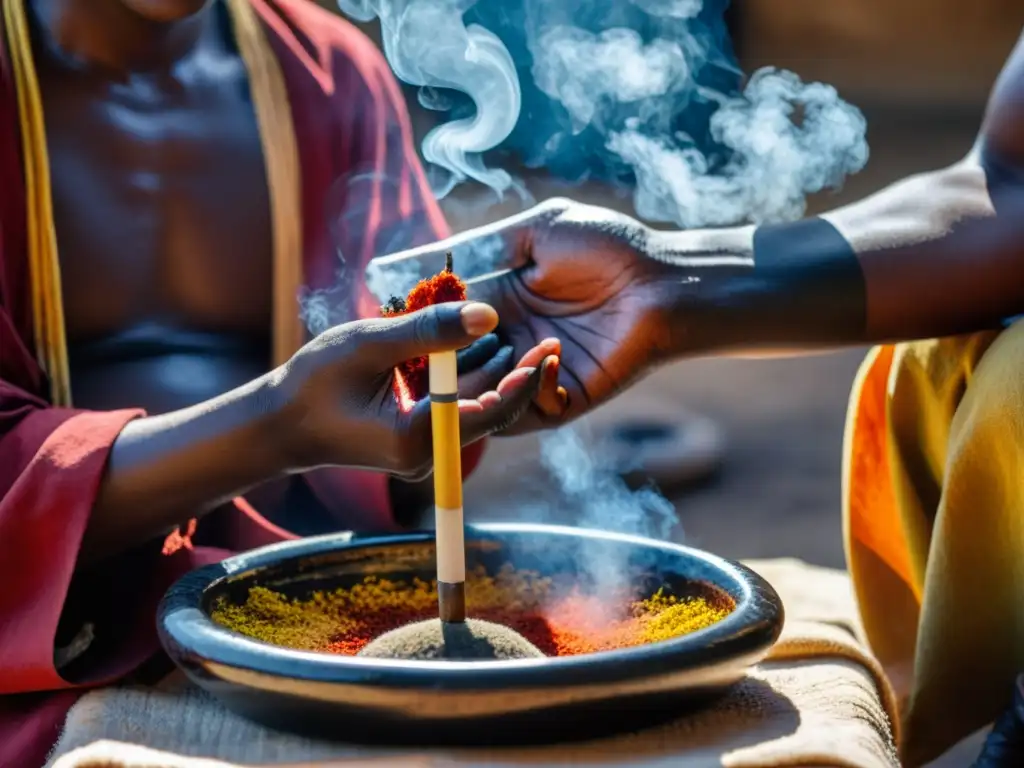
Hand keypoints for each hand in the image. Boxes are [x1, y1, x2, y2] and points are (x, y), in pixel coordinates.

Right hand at [276, 301, 557, 478]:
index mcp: (417, 437)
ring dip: (490, 372)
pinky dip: (465, 379)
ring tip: (513, 334)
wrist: (279, 424)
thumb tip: (490, 314)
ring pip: (472, 408)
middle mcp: (427, 453)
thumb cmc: (312, 384)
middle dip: (515, 375)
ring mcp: (423, 450)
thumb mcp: (370, 344)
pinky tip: (474, 345)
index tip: (544, 350)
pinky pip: (454, 409)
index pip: (489, 411)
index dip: (522, 381)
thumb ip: (430, 329)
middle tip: (544, 339)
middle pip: (488, 412)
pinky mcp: (417, 439)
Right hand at [368, 199, 678, 431]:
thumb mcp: (536, 232)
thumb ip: (483, 246)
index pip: (450, 328)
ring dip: (487, 380)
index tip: (404, 324)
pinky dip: (529, 391)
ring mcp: (539, 375)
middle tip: (436, 353)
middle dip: (447, 364)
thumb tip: (424, 258)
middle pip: (461, 369)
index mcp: (502, 306)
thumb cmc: (608, 246)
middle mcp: (514, 344)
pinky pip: (531, 413)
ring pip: (489, 397)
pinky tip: (547, 355)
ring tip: (500, 350)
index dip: (428, 330)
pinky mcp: (567, 398)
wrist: (665, 279)